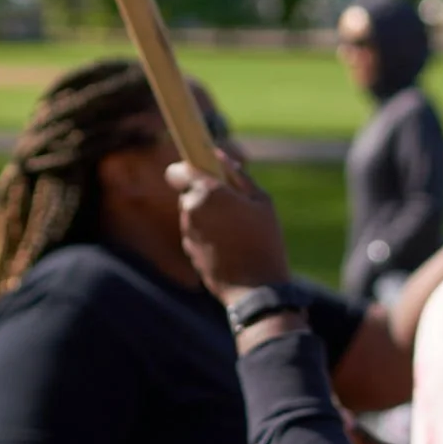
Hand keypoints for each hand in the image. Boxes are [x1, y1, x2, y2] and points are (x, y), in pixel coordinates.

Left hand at [174, 162, 290, 302]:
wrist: (257, 289)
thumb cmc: (264, 240)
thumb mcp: (262, 200)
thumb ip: (237, 175)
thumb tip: (218, 154)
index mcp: (208, 193)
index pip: (178, 170)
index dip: (187, 169)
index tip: (200, 170)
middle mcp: (191, 211)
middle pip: (190, 193)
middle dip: (206, 196)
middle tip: (234, 206)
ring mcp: (188, 233)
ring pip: (193, 215)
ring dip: (208, 217)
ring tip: (237, 230)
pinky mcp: (189, 252)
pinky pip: (196, 235)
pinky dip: (207, 236)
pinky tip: (230, 247)